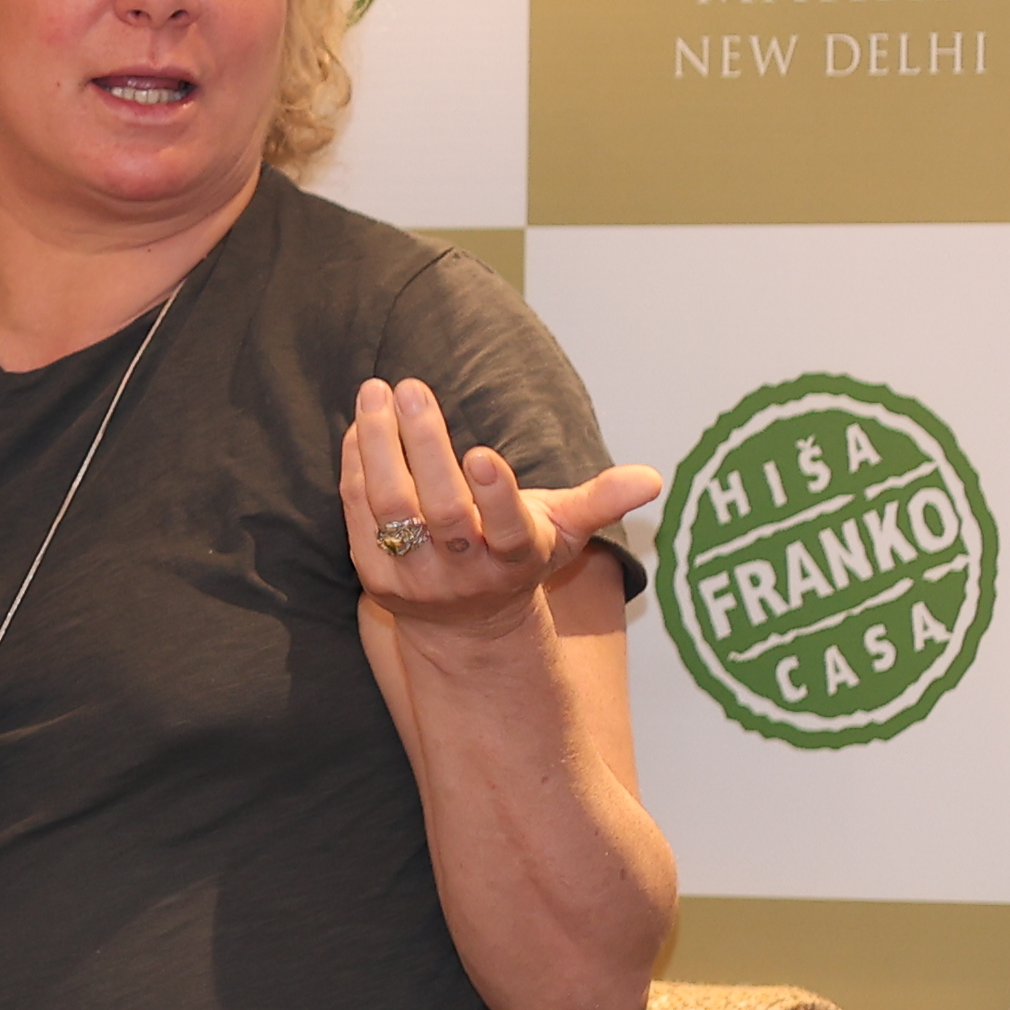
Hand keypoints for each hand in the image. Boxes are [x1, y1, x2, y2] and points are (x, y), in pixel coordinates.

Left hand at [343, 383, 657, 629]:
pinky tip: (360, 426)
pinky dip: (356, 469)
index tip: (482, 453)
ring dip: (380, 447)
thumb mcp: (564, 531)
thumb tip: (653, 478)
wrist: (469, 622)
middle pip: (442, 511)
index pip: (508, 529)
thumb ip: (601, 500)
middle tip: (411, 388)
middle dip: (425, 447)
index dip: (496, 495)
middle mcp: (465, 574)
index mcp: (516, 558)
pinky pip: (359, 518)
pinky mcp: (375, 576)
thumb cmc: (520, 555)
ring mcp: (416, 578)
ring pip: (391, 509)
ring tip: (376, 392)